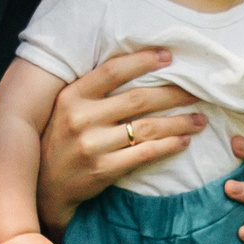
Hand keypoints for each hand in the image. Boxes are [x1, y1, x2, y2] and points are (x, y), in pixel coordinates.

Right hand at [37, 49, 207, 232]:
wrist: (45, 187)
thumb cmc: (61, 140)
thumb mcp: (66, 108)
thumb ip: (93, 91)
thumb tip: (137, 67)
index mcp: (72, 96)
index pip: (113, 71)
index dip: (143, 61)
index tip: (168, 57)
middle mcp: (80, 118)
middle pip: (138, 99)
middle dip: (173, 94)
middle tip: (197, 91)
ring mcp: (91, 146)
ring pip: (147, 127)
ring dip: (178, 122)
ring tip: (199, 119)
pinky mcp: (102, 170)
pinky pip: (145, 153)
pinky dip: (168, 146)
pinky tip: (183, 141)